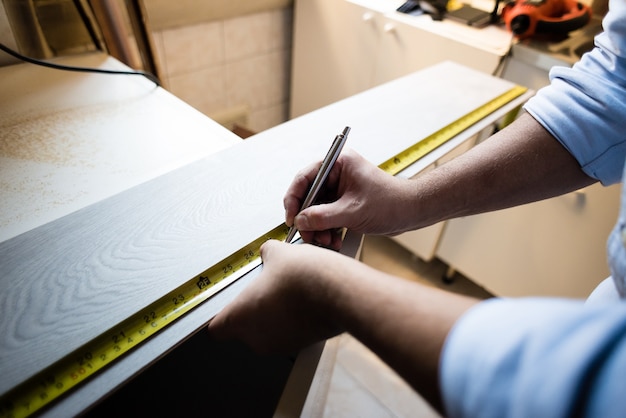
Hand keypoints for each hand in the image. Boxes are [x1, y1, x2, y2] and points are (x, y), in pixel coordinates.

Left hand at [207, 240, 347, 353]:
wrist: (340, 292)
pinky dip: (292, 319)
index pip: (216, 327)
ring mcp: (280, 344)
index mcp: (240, 316)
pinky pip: (288, 332)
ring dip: (274, 314)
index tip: (226, 304)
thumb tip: (268, 252)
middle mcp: (256, 337)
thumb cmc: (305, 278)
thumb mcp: (278, 253)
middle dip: (252, 309)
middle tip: (263, 288)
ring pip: (267, 330)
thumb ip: (266, 254)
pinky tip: (303, 299)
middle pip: (243, 327)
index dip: (221, 314)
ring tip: (287, 291)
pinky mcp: (301, 344)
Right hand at [284, 148, 413, 248]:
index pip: (305, 178)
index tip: (292, 217)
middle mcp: (337, 174)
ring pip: (316, 210)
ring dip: (318, 228)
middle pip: (308, 197)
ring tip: (325, 241)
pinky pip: (326, 217)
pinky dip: (327, 230)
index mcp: (338, 163)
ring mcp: (340, 189)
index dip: (294, 199)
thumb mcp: (352, 211)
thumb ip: (323, 216)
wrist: (411, 212)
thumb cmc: (391, 202)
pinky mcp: (343, 203)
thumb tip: (301, 220)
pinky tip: (333, 240)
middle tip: (310, 235)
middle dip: (309, 219)